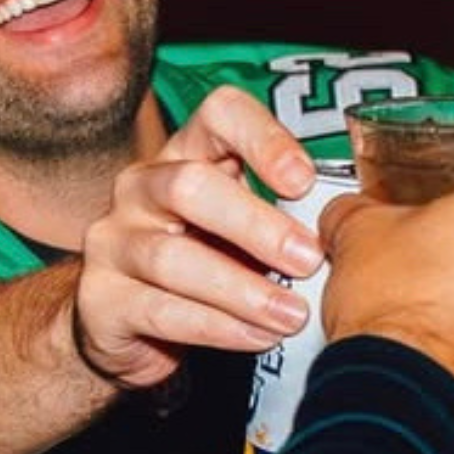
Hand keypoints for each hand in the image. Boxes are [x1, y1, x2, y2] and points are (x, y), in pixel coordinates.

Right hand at [74, 86, 322, 393]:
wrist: (130, 328)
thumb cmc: (206, 264)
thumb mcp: (243, 229)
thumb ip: (283, 217)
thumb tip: (352, 227)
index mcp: (185, 154)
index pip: (218, 115)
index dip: (263, 139)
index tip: (305, 181)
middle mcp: (140, 188)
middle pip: (190, 186)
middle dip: (256, 224)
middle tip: (309, 259)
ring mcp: (113, 243)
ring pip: (172, 257)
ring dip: (242, 289)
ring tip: (291, 315)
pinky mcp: (101, 299)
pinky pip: (162, 311)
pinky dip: (218, 328)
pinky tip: (258, 338)